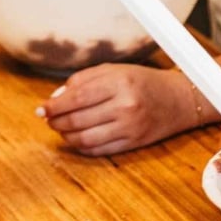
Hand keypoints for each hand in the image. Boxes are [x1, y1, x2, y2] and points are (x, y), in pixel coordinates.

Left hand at [40, 64, 203, 155]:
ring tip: (61, 128)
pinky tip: (76, 138)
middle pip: (78, 119)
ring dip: (66, 135)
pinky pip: (98, 150)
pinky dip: (81, 146)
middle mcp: (126, 105)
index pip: (77, 97)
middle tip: (49, 119)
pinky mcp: (133, 143)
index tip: (41, 109)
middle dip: (56, 121)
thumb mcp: (116, 71)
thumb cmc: (143, 81)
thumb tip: (55, 99)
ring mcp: (130, 126)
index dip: (54, 106)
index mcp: (120, 82)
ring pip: (85, 138)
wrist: (179, 99)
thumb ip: (84, 80)